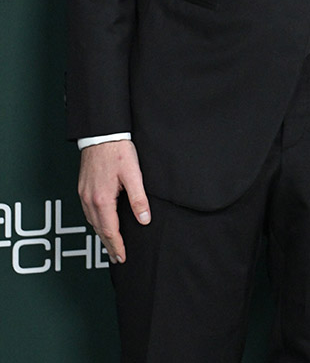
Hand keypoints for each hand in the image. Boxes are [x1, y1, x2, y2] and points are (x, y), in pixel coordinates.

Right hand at [78, 140, 150, 263]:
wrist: (101, 134)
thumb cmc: (118, 151)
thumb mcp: (133, 174)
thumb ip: (138, 198)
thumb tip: (144, 219)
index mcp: (103, 199)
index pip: (110, 230)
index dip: (117, 246)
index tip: (122, 257)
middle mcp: (90, 199)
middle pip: (99, 229)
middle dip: (109, 245)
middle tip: (117, 258)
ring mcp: (84, 194)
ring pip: (92, 222)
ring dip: (102, 235)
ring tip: (111, 244)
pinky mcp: (83, 188)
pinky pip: (88, 212)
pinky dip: (96, 222)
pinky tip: (101, 223)